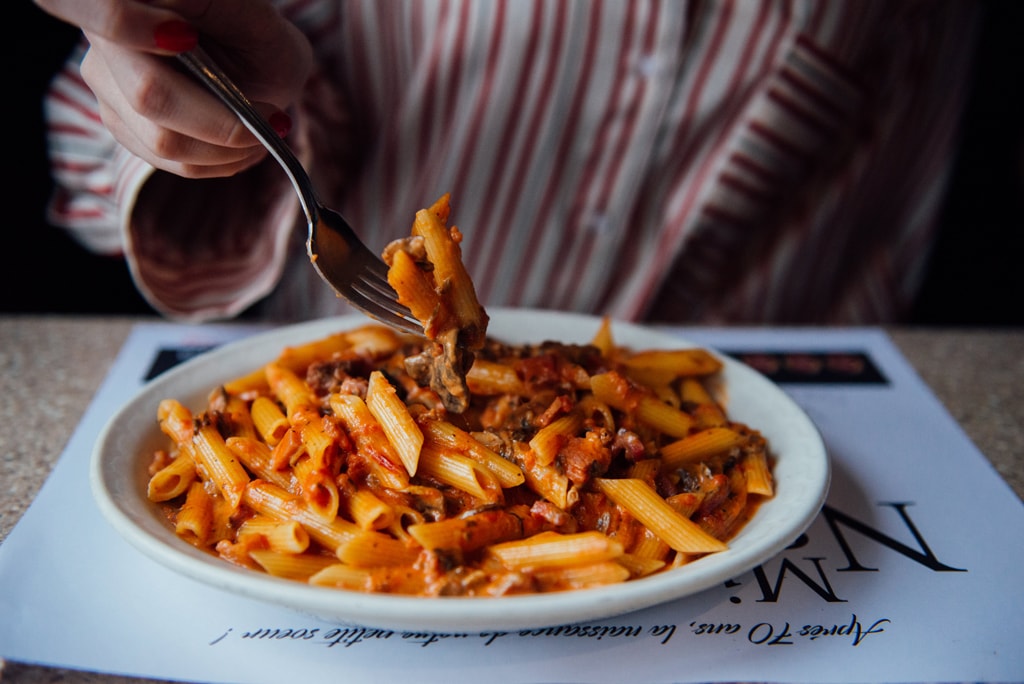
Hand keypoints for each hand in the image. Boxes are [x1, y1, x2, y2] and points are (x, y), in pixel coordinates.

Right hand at [35, 0, 312, 177]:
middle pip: (149, 96)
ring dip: (230, 148)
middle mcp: (105, 43)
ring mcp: (108, 89)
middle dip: (224, 120)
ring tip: (264, 130)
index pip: (109, 15)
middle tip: (273, 118)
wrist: (261, 66)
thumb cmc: (257, 34)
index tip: (190, 41)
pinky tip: (245, 143)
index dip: (137, 35)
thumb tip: (172, 17)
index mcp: (127, 2)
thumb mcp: (249, 13)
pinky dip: (223, 161)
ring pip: (164, 142)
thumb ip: (212, 6)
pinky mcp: (125, 128)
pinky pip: (175, 163)